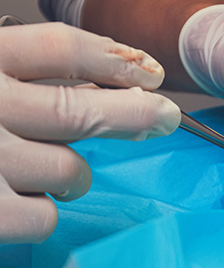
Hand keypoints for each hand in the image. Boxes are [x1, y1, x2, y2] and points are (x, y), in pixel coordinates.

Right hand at [0, 23, 179, 243]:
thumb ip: (18, 76)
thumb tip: (102, 87)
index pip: (58, 49)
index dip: (114, 59)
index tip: (149, 71)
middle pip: (78, 111)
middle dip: (134, 116)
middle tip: (164, 117)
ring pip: (69, 172)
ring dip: (73, 177)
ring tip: (48, 173)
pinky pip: (45, 218)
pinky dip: (41, 214)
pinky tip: (17, 202)